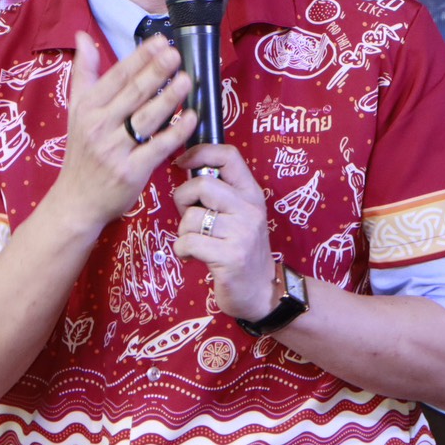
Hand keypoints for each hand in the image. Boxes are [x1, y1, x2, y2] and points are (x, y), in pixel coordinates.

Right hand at [47, 31, 196, 229]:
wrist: (76, 200)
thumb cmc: (82, 152)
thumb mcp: (76, 110)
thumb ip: (84, 72)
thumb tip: (83, 37)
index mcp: (87, 108)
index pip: (117, 76)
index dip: (140, 57)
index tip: (160, 41)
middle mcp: (99, 126)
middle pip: (133, 93)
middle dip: (156, 71)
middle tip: (176, 54)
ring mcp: (115, 150)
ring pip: (147, 118)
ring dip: (169, 97)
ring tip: (187, 79)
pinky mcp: (131, 172)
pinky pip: (158, 147)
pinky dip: (176, 131)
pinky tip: (190, 117)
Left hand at [171, 143, 274, 321]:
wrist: (262, 292)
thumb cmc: (242, 251)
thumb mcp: (239, 216)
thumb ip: (220, 194)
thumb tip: (186, 167)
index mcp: (251, 194)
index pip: (228, 156)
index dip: (199, 152)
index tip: (182, 163)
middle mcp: (249, 210)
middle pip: (202, 185)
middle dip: (183, 200)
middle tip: (189, 219)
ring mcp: (241, 234)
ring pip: (191, 218)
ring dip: (183, 232)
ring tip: (195, 243)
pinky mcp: (230, 257)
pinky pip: (188, 242)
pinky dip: (182, 250)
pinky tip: (192, 257)